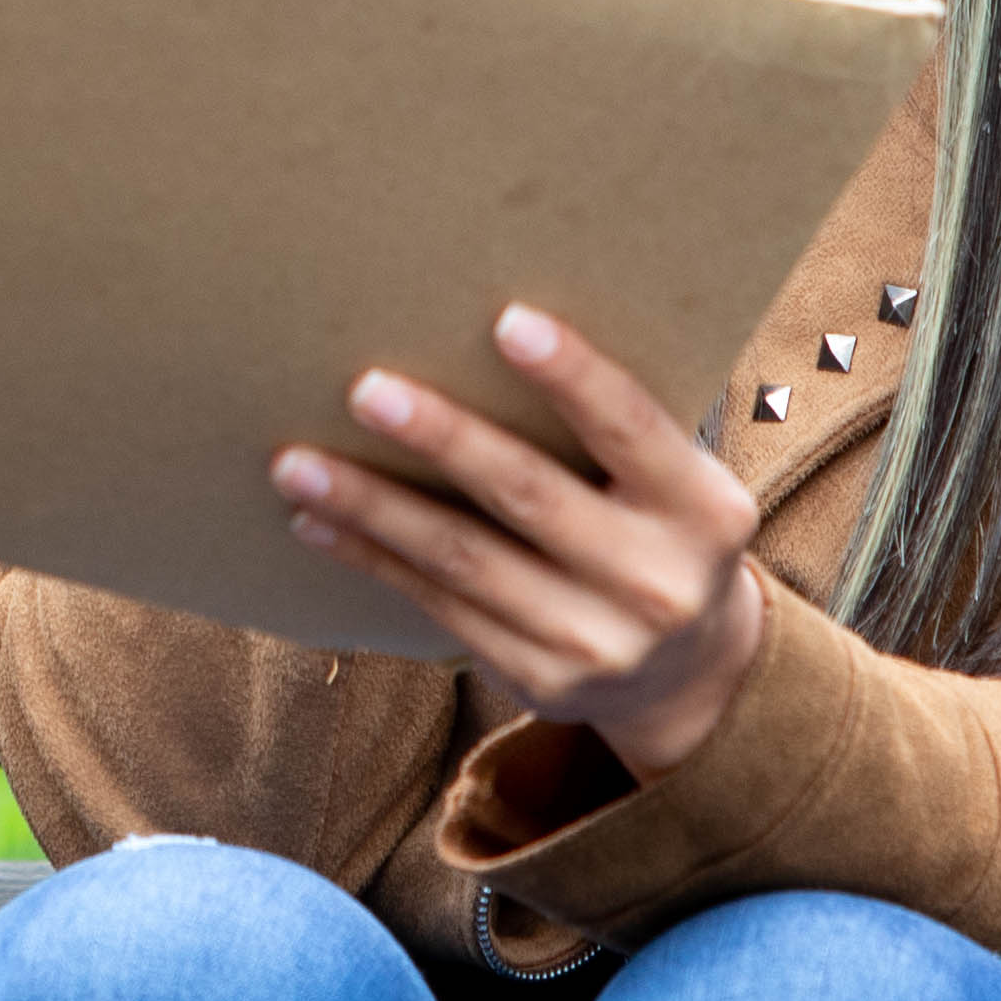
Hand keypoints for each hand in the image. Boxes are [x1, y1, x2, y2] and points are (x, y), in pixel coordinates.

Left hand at [273, 304, 770, 777]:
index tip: (507, 320)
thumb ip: (614, 432)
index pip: (631, 429)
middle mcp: (656, 582)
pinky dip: (373, 558)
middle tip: (367, 390)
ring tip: (297, 462)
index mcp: (703, 511)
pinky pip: (439, 606)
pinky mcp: (537, 680)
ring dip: (372, 507)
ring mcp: (594, 641)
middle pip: (530, 495)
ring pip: (464, 559)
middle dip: (444, 439)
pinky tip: (316, 522)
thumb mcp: (674, 486)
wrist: (691, 674)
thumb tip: (485, 333)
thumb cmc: (661, 532)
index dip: (573, 375)